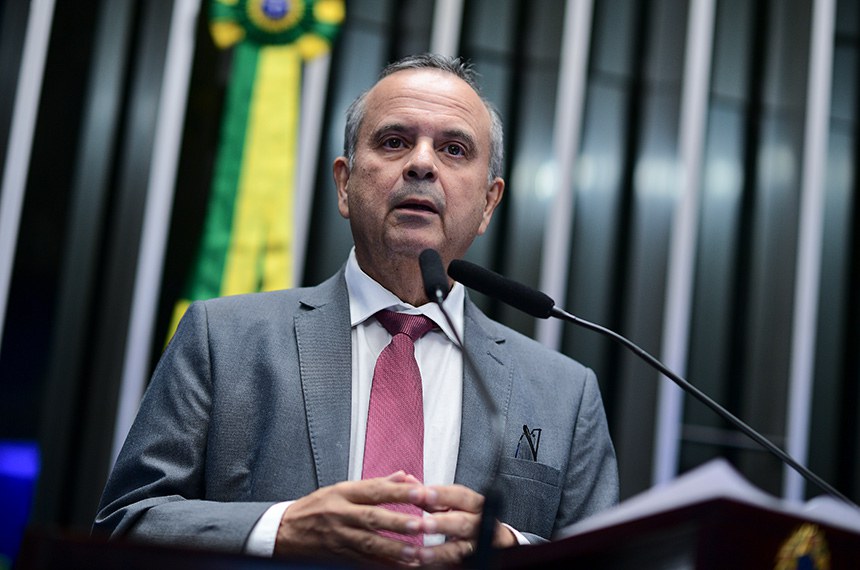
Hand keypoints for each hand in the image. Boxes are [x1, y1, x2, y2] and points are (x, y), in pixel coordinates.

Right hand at [274, 471, 424, 564]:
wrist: (285, 531)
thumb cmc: (315, 507)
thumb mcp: (341, 488)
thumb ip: (376, 483)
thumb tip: (404, 476)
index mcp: (344, 493)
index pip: (375, 490)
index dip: (399, 491)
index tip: (421, 492)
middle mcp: (342, 514)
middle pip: (373, 517)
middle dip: (399, 522)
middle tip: (422, 524)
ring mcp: (340, 537)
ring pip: (370, 543)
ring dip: (395, 549)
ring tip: (417, 552)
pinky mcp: (340, 555)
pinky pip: (365, 561)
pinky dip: (384, 565)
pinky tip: (401, 567)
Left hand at [409, 484, 518, 565]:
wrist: (492, 538)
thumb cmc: (466, 514)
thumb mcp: (451, 502)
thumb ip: (429, 494)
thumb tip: (407, 481)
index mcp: (474, 504)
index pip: (461, 496)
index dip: (443, 494)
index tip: (424, 493)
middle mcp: (478, 523)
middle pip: (463, 522)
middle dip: (443, 523)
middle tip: (424, 524)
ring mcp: (475, 544)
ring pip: (460, 548)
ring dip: (439, 550)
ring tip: (421, 552)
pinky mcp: (470, 559)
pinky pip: (455, 562)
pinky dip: (439, 562)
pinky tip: (424, 561)